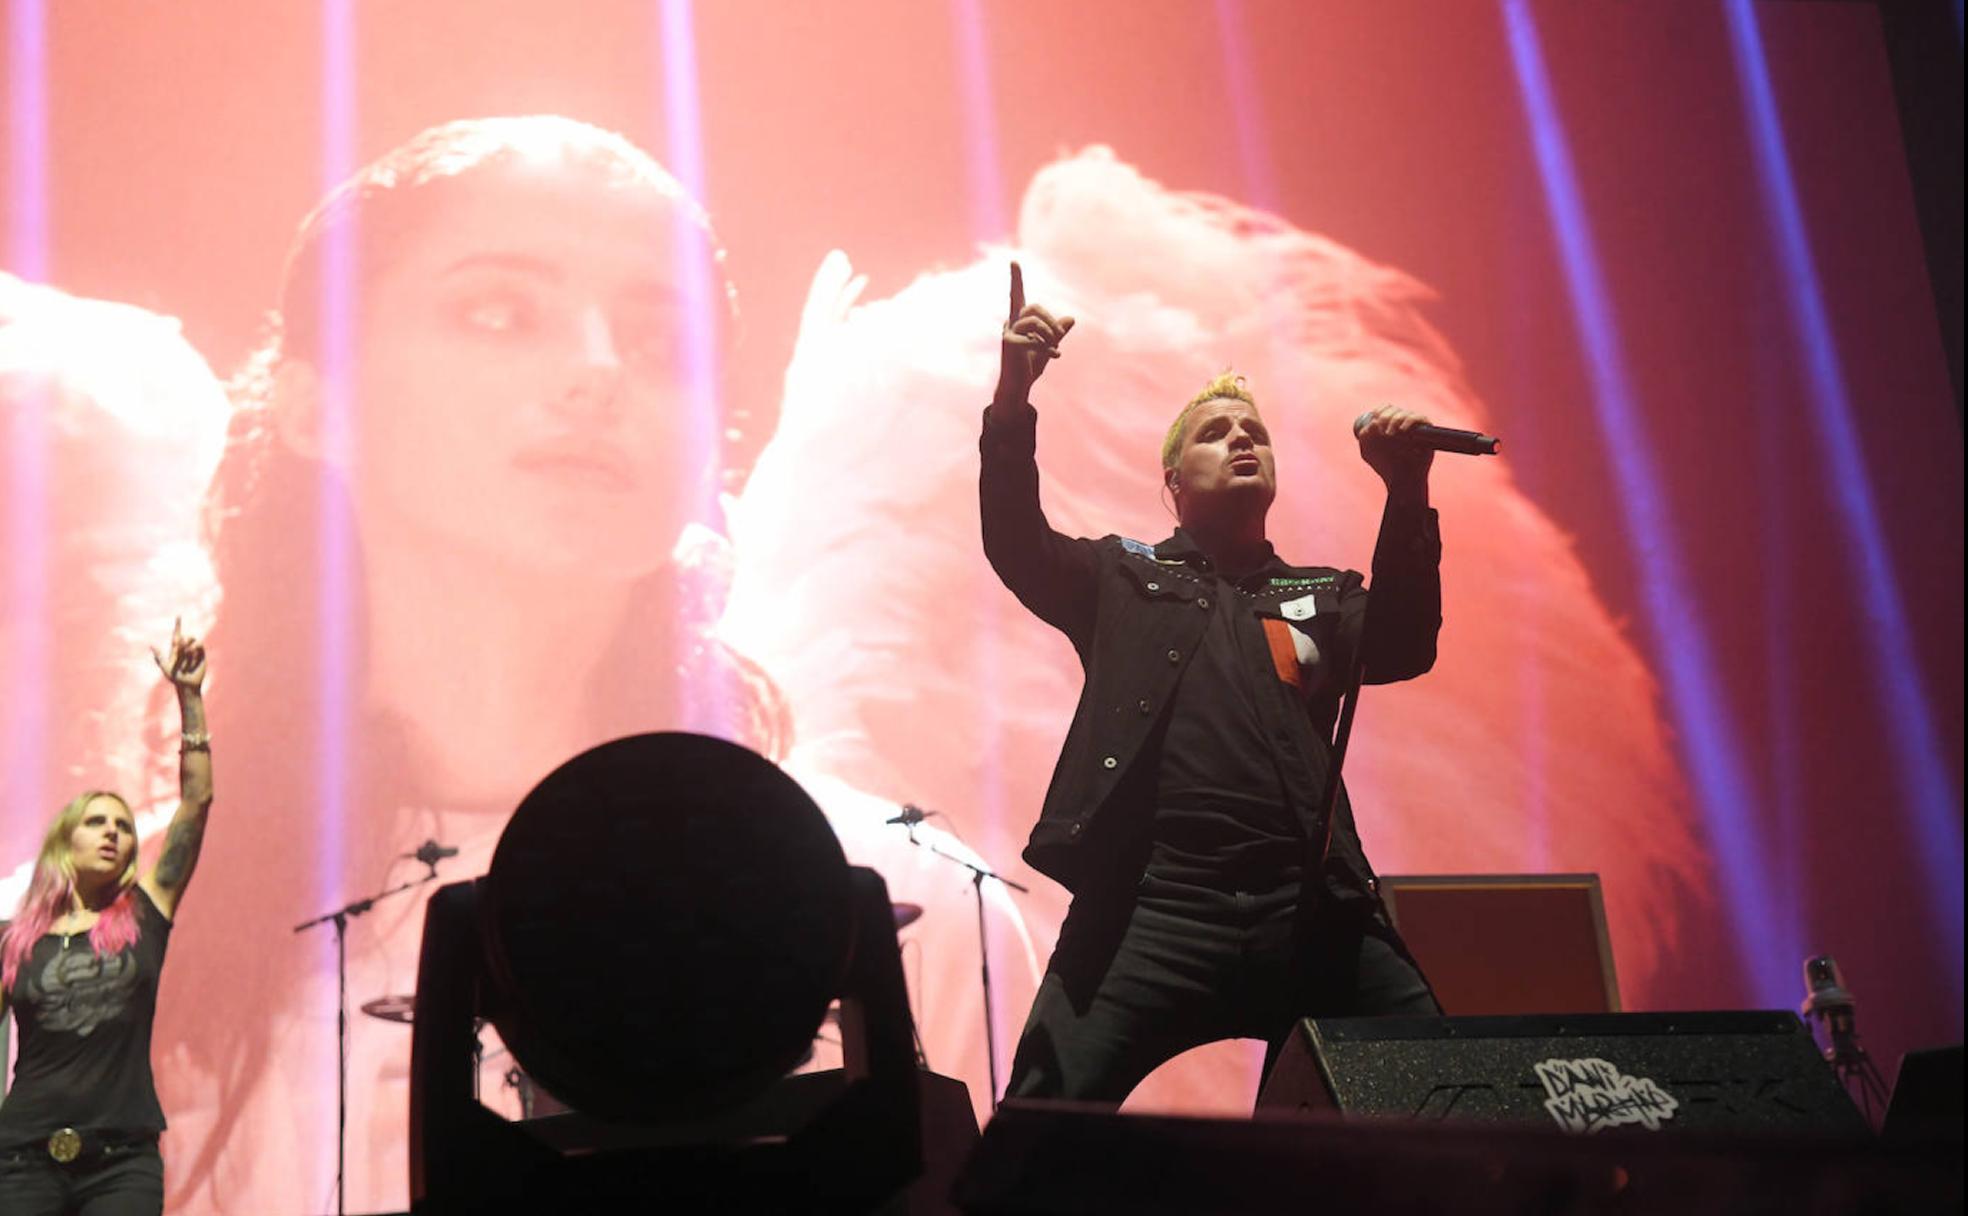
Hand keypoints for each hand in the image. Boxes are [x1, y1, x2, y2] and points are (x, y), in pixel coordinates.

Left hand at [151, 617, 207, 690]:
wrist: (187, 685)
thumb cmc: (174, 678)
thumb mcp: (165, 667)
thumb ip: (159, 656)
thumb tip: (151, 645)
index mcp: (175, 650)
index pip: (177, 635)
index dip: (178, 625)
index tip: (179, 616)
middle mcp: (185, 649)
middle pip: (186, 637)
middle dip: (184, 639)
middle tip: (181, 645)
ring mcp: (194, 652)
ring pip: (194, 640)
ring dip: (190, 644)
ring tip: (188, 652)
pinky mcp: (202, 656)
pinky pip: (200, 646)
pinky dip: (197, 648)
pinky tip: (194, 653)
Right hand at [996, 261, 1073, 404]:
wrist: (1019, 386)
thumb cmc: (1030, 365)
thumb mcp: (1049, 346)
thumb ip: (1058, 332)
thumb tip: (1071, 318)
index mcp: (1019, 320)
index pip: (1017, 295)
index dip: (1016, 279)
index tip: (1014, 261)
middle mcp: (1012, 323)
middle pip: (1033, 306)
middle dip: (1050, 319)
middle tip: (1060, 335)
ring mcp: (1008, 333)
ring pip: (1033, 320)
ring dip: (1050, 332)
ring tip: (1056, 345)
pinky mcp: (1009, 344)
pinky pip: (1033, 339)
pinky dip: (1048, 348)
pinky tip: (1055, 356)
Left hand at [1354, 404, 1434, 492]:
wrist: (1401, 479)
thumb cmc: (1385, 466)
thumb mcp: (1368, 452)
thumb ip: (1364, 437)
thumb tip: (1372, 421)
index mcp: (1390, 425)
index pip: (1387, 408)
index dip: (1380, 409)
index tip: (1374, 417)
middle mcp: (1403, 424)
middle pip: (1395, 409)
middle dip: (1386, 416)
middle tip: (1382, 430)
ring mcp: (1416, 428)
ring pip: (1406, 412)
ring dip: (1395, 419)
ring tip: (1389, 434)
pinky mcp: (1428, 432)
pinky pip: (1421, 418)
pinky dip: (1410, 420)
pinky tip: (1402, 429)